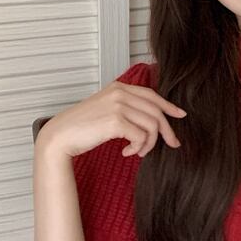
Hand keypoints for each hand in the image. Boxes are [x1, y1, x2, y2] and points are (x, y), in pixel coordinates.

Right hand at [42, 80, 186, 159]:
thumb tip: (151, 121)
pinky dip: (138, 148)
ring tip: (137, 152)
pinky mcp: (115, 121)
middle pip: (156, 112)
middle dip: (167, 131)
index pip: (151, 95)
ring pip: (151, 126)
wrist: (60, 136)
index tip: (180, 115)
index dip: (169, 106)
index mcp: (119, 87)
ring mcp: (118, 105)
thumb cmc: (81, 127)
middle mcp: (120, 93)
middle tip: (172, 144)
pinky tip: (127, 153)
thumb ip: (125, 108)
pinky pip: (141, 137)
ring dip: (148, 144)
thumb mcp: (105, 110)